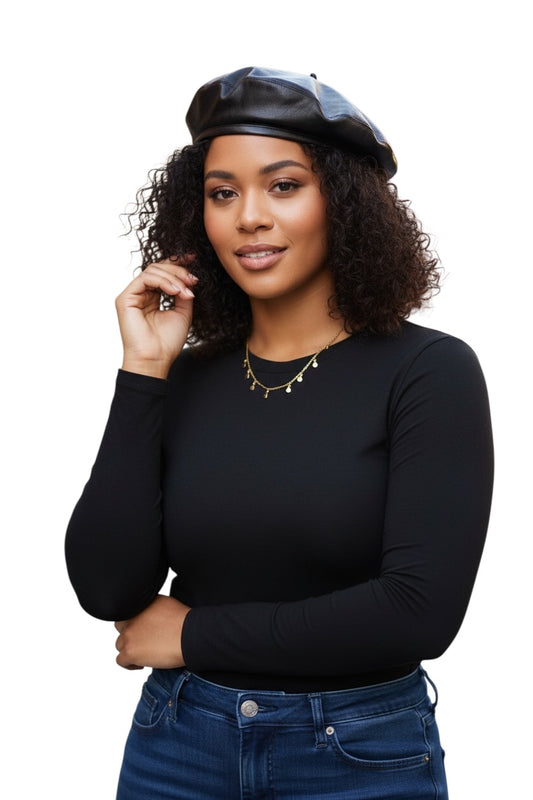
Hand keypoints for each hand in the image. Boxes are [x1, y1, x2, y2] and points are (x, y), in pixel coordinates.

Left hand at [114, 595, 189, 669]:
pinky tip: (143, 663)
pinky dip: (130, 664)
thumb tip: (149, 614)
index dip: (135, 623)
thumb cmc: (184, 621)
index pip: (127, 613)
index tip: (144, 630)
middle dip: (131, 634)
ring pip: (120, 644)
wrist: (190, 635)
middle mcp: (131, 618)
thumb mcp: (165, 603)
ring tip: (145, 653)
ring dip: (131, 649)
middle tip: (144, 641)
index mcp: (139, 604)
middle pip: (121, 627)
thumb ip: (151, 608)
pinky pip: (121, 660)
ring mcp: (128, 635)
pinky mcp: (129, 652)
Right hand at [115, 257, 197, 377]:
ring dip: (174, 277)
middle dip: (179, 271)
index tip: (194, 259)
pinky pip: (146, 278)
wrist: (156, 359)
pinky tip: (176, 291)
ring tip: (186, 291)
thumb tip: (190, 278)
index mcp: (152, 298)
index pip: (163, 273)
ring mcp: (132, 295)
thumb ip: (184, 294)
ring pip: (153, 270)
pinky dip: (163, 281)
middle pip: (158, 268)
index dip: (178, 264)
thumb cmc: (166, 342)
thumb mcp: (183, 313)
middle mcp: (141, 294)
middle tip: (193, 280)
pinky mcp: (125, 298)